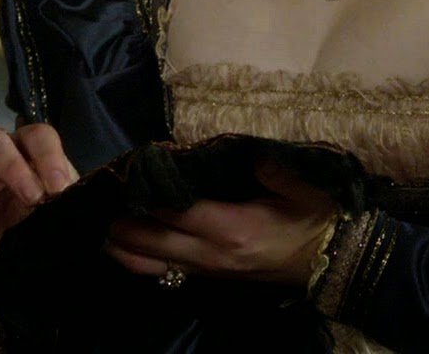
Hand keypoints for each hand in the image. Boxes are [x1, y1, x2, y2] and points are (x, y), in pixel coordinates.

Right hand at [0, 121, 78, 260]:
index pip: (37, 134)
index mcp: (37, 154)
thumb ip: (90, 206)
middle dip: (11, 165)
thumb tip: (119, 210)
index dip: (46, 157)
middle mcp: (3, 159)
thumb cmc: (61, 227)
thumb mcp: (80, 216)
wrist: (39, 263)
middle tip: (28, 199)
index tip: (57, 189)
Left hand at [105, 158, 337, 287]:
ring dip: (125, 246)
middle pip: (155, 240)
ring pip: (154, 263)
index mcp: (234, 228)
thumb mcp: (306, 189)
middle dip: (125, 222)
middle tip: (99, 198)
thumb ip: (278, 171)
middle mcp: (213, 253)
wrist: (329, 260)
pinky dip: (140, 261)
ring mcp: (209, 269)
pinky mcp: (210, 275)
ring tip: (98, 226)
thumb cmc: (316, 219)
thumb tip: (253, 153)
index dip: (152, 193)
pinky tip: (124, 248)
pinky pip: (164, 272)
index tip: (131, 170)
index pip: (180, 211)